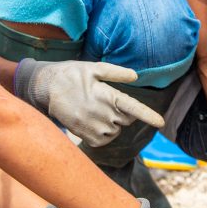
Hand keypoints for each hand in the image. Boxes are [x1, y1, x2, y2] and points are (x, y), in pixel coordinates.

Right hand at [14, 59, 163, 147]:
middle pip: (126, 120)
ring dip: (112, 123)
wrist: (45, 89)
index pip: (133, 107)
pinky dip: (103, 133)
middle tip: (104, 101)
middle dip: (122, 112)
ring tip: (94, 110)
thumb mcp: (93, 68)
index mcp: (107, 95)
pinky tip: (91, 121)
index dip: (148, 115)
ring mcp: (94, 127)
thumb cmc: (71, 74)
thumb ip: (116, 72)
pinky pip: (105, 139)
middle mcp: (102, 113)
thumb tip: (135, 76)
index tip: (161, 123)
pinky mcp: (87, 137)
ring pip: (116, 130)